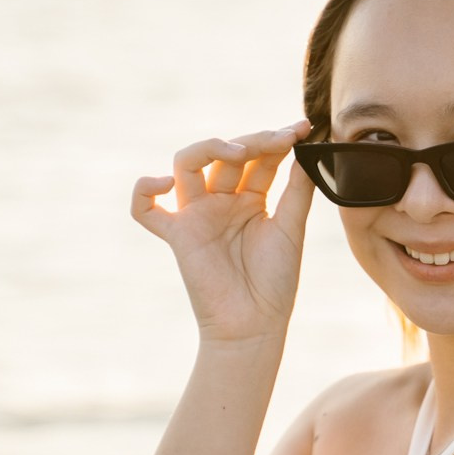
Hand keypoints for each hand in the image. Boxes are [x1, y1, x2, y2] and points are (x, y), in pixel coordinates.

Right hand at [130, 118, 314, 344]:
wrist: (256, 325)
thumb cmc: (275, 282)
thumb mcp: (292, 229)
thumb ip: (297, 190)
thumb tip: (309, 152)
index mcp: (250, 198)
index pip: (258, 157)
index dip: (277, 139)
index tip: (301, 128)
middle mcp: (221, 200)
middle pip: (225, 152)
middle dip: (253, 140)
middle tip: (279, 139)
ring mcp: (197, 214)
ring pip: (187, 163)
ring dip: (210, 147)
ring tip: (239, 151)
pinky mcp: (178, 234)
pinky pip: (145, 209)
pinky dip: (144, 190)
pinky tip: (163, 182)